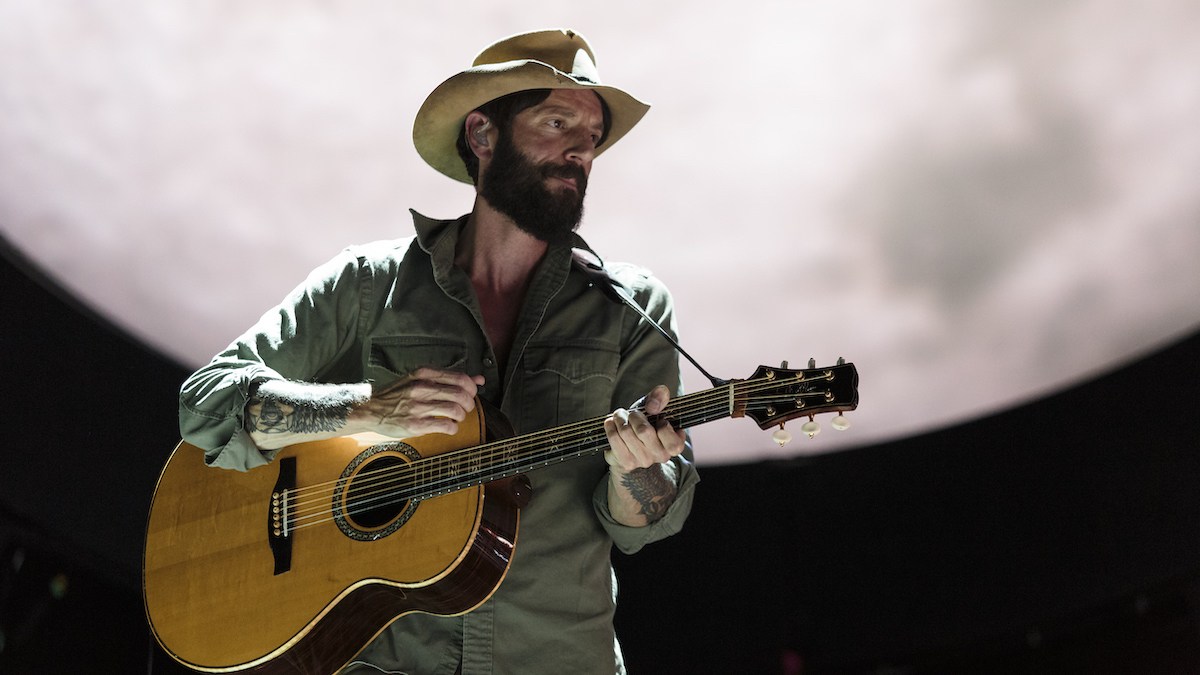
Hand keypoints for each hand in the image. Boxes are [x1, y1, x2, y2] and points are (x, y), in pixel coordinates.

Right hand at [357, 367, 485, 437]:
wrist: (371, 408)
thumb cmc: (398, 394)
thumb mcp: (422, 380)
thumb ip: (450, 379)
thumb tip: (479, 380)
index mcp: (425, 374)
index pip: (461, 378)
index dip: (472, 388)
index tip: (470, 394)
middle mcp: (422, 388)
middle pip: (462, 394)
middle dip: (469, 403)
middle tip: (465, 408)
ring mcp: (418, 406)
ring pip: (455, 410)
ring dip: (461, 416)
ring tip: (456, 418)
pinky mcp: (415, 424)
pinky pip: (446, 425)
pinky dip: (453, 428)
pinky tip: (449, 427)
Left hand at [602, 385, 686, 472]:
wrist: (632, 441)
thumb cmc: (648, 421)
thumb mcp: (657, 405)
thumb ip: (661, 396)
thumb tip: (653, 407)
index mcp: (675, 444)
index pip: (673, 443)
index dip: (664, 426)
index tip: (657, 419)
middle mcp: (661, 456)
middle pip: (643, 431)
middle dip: (634, 416)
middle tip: (632, 413)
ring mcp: (643, 461)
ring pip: (626, 432)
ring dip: (620, 418)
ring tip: (620, 416)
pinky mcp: (626, 462)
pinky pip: (614, 438)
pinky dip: (610, 426)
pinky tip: (611, 423)